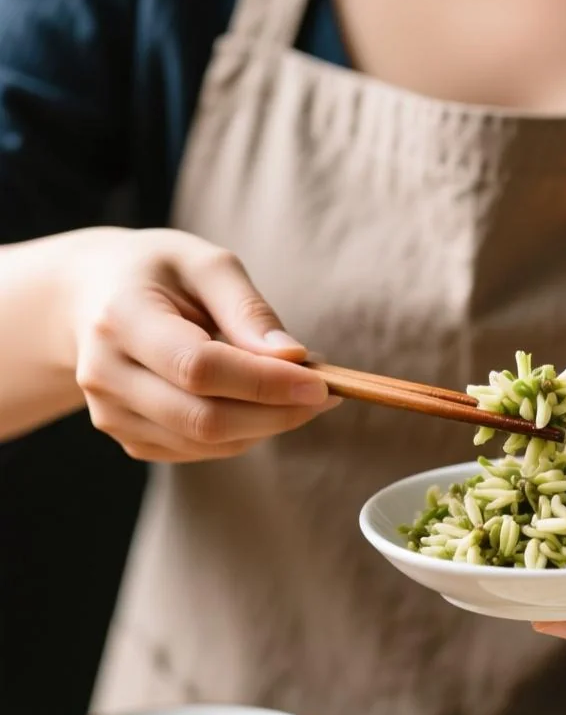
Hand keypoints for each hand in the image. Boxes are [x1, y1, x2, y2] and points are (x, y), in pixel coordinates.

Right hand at [68, 228, 337, 461]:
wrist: (91, 297)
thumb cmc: (159, 273)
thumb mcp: (205, 264)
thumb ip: (249, 309)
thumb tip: (293, 358)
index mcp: (121, 318)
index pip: (199, 367)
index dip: (265, 382)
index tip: (321, 382)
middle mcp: (106, 373)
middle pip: (204, 418)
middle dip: (278, 413)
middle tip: (326, 392)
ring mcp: (111, 413)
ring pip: (207, 442)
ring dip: (267, 424)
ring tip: (294, 388)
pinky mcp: (128, 437)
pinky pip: (200, 450)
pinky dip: (244, 432)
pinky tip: (258, 401)